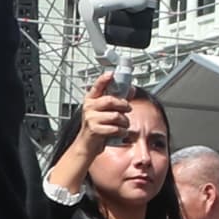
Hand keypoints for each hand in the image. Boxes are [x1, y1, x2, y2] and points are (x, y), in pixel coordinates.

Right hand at [53, 71, 128, 185]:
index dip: (104, 79)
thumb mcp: (104, 111)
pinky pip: (115, 128)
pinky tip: (120, 132)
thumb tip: (131, 89)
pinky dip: (121, 131)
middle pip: (111, 100)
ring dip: (125, 121)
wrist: (87, 144)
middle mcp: (89, 107)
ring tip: (124, 124)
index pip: (98, 86)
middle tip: (128, 108)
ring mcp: (91, 118)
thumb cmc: (97, 126)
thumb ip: (117, 100)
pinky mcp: (95, 130)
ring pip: (116, 116)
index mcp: (91, 99)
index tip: (111, 74)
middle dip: (123, 104)